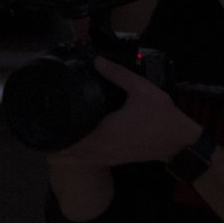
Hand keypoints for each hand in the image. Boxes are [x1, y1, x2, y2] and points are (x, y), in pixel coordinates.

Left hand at [49, 59, 200, 168]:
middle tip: (44, 127)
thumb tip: (97, 61)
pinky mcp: (113, 161)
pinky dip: (75, 156)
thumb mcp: (142, 89)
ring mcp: (106, 157)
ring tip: (51, 138)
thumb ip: (118, 75)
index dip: (55, 130)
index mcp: (104, 132)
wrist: (179, 141)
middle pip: (67, 150)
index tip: (44, 121)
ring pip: (76, 158)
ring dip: (63, 150)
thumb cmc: (162, 115)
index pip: (70, 136)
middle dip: (55, 139)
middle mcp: (102, 148)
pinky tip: (70, 148)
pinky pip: (87, 162)